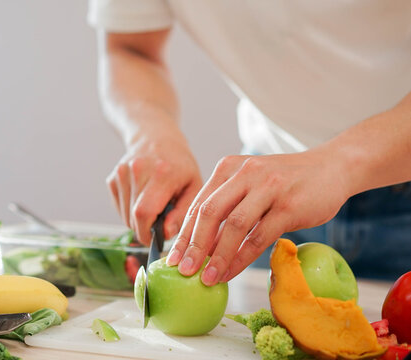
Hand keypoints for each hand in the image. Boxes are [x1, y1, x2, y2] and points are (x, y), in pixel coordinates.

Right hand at [107, 134, 201, 245]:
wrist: (156, 138)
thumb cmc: (180, 165)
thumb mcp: (194, 187)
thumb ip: (183, 213)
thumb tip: (165, 234)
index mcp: (161, 173)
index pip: (144, 213)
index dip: (147, 233)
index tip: (156, 240)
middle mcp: (137, 171)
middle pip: (133, 217)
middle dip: (145, 230)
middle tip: (160, 224)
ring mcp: (122, 173)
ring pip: (125, 215)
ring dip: (139, 221)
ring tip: (154, 207)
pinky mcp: (113, 178)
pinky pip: (120, 208)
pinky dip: (131, 211)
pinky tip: (143, 199)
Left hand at [166, 150, 349, 285]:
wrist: (332, 167)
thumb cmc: (285, 181)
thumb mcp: (250, 182)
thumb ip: (227, 205)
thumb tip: (201, 246)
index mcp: (228, 168)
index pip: (197, 205)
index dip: (183, 234)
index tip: (172, 258)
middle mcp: (244, 174)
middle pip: (209, 213)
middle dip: (193, 246)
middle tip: (184, 271)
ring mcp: (268, 188)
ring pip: (233, 226)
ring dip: (217, 256)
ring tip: (207, 278)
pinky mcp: (289, 205)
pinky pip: (259, 236)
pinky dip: (242, 258)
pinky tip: (232, 272)